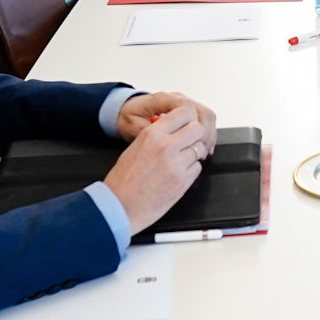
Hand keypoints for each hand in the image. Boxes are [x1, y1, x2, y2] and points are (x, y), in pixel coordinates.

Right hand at [102, 101, 213, 230]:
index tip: (186, 125)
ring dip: (193, 154)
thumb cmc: (123, 180)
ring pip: (199, 149)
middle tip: (188, 143)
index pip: (184, 113)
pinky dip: (192, 170)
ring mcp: (176, 164)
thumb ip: (156, 136)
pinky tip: (179, 174)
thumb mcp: (135, 147)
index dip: (188, 119)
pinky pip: (197, 168)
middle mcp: (166, 146)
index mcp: (152, 134)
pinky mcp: (183, 181)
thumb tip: (174, 130)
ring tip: (180, 162)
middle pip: (197, 129)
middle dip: (195, 136)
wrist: (119, 206)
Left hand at [114, 90, 218, 147]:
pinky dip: (206, 134)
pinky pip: (203, 121)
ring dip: (209, 135)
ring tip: (204, 153)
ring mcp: (184, 105)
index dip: (193, 126)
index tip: (191, 142)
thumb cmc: (129, 118)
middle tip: (201, 152)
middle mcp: (177, 100)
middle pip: (203, 112)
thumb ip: (151, 131)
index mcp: (164, 99)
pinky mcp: (187, 113)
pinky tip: (204, 148)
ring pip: (207, 116)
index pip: (188, 108)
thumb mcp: (134, 127)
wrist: (125, 112)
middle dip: (205, 134)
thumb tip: (168, 137)